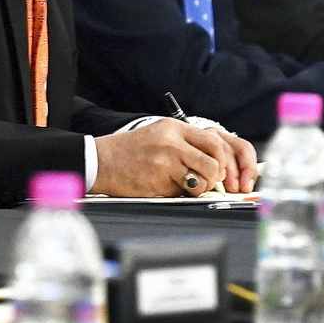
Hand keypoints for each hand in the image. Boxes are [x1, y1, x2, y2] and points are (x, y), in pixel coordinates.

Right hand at [91, 118, 257, 196]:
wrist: (101, 161)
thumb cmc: (131, 151)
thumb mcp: (159, 134)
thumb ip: (184, 143)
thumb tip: (213, 163)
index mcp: (174, 128)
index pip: (213, 141)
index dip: (221, 159)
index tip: (218, 169)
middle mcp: (172, 142)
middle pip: (213, 161)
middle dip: (215, 176)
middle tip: (206, 181)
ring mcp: (165, 161)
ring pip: (203, 178)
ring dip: (199, 187)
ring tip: (186, 186)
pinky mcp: (159, 181)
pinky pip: (183, 192)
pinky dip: (179, 194)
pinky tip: (166, 188)